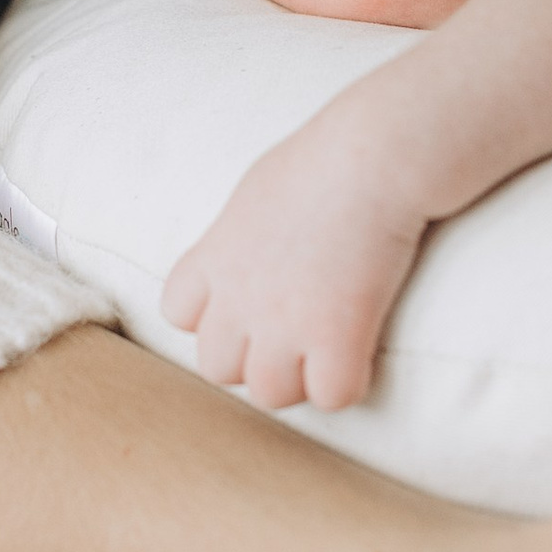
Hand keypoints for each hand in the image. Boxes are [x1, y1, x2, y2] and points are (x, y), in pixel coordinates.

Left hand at [162, 130, 429, 412]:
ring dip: (300, 378)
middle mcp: (239, 298)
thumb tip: (254, 248)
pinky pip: (332, 396)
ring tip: (330, 346)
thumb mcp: (257, 189)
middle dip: (253, 358)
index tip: (251, 301)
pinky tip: (364, 350)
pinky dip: (349, 382)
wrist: (373, 156)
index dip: (214, 315)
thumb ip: (241, 233)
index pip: (179, 313)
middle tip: (296, 331)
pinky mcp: (336, 337)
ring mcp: (284, 324)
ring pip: (270, 394)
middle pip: (217, 368)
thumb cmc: (325, 156)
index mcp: (216, 257)